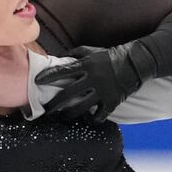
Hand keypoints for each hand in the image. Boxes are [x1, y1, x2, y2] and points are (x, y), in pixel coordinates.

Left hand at [36, 43, 150, 122]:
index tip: (36, 81)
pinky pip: (99, 116)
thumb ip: (75, 54)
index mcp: (86, 65)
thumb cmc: (110, 56)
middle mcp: (93, 78)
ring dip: (68, 115)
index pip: (62, 71)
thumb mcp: (92, 51)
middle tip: (45, 110)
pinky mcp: (112, 101)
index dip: (48, 76)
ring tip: (62, 117)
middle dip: (53, 104)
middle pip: (67, 94)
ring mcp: (103, 91)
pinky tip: (87, 120)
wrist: (135, 63)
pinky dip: (91, 120)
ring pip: (80, 108)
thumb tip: (58, 58)